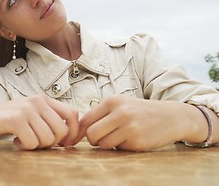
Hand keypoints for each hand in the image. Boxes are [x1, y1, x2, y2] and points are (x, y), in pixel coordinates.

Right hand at [0, 95, 78, 149]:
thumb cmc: (6, 120)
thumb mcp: (31, 114)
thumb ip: (49, 120)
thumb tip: (70, 137)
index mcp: (44, 99)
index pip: (73, 114)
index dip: (74, 132)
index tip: (66, 144)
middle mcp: (38, 101)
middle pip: (62, 130)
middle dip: (52, 143)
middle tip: (37, 142)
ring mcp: (27, 109)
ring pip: (48, 139)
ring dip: (37, 146)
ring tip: (24, 139)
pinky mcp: (15, 119)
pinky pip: (32, 142)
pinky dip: (25, 147)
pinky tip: (16, 141)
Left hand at [71, 95, 193, 150]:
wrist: (171, 117)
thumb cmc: (140, 111)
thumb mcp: (121, 104)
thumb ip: (101, 114)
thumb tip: (78, 131)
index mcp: (113, 101)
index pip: (85, 119)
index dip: (82, 130)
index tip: (84, 136)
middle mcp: (120, 112)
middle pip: (91, 134)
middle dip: (92, 140)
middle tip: (101, 139)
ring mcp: (129, 127)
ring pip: (102, 144)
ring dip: (106, 144)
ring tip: (118, 137)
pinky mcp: (137, 141)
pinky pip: (117, 149)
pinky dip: (120, 147)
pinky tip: (130, 139)